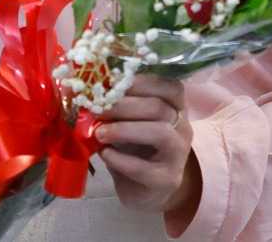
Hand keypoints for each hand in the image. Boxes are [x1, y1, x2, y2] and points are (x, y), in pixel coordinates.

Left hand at [95, 74, 201, 218]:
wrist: (145, 190)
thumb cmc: (134, 149)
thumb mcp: (128, 122)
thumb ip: (118, 107)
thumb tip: (89, 91)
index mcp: (175, 108)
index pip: (170, 86)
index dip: (142, 81)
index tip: (113, 82)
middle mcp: (182, 127)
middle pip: (159, 107)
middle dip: (124, 105)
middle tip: (97, 108)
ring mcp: (179, 154)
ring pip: (160, 132)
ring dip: (124, 129)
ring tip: (99, 133)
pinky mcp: (168, 179)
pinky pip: (144, 167)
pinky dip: (120, 159)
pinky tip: (104, 154)